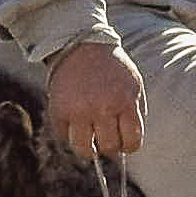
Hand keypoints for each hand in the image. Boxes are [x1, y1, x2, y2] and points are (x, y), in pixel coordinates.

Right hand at [46, 36, 146, 157]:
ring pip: (84, 150)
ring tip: (89, 140)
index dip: (129, 146)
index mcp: (125, 101)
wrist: (81, 46)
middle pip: (109, 148)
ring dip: (88, 149)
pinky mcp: (59, 110)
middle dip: (109, 146)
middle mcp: (103, 108)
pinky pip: (63, 137)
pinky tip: (73, 123)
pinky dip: (68, 134)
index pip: (132, 142)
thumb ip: (136, 111)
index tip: (124, 142)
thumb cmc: (111, 68)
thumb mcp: (133, 84)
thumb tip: (131, 141)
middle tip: (105, 138)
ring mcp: (79, 110)